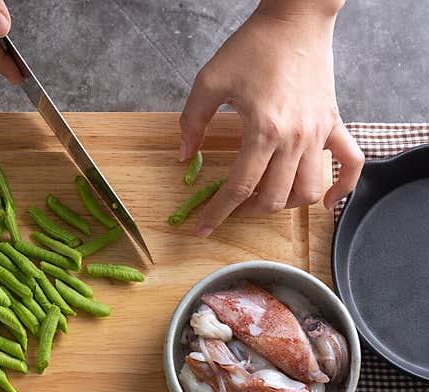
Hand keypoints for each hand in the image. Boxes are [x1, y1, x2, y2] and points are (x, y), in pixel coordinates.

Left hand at [179, 0, 363, 236]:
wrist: (295, 19)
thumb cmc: (253, 46)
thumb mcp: (209, 81)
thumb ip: (192, 122)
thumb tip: (184, 156)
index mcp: (263, 130)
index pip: (238, 188)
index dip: (216, 213)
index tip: (201, 229)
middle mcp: (295, 138)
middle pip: (274, 197)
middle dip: (247, 211)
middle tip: (230, 206)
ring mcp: (319, 133)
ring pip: (309, 189)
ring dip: (285, 204)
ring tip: (264, 199)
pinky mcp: (334, 123)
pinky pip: (350, 163)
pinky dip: (340, 188)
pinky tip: (324, 200)